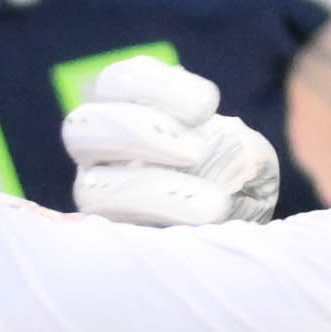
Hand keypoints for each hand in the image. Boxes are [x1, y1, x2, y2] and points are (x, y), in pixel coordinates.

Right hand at [60, 53, 277, 232]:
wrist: (238, 248)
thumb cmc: (238, 189)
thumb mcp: (249, 162)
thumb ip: (239, 151)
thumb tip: (227, 157)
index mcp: (127, 113)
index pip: (117, 83)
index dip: (155, 85)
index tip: (209, 104)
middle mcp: (99, 156)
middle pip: (81, 127)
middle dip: (138, 130)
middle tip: (196, 150)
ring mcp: (96, 205)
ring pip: (91, 189)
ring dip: (150, 191)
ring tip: (213, 205)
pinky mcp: (106, 249)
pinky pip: (112, 241)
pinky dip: (158, 234)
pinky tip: (202, 235)